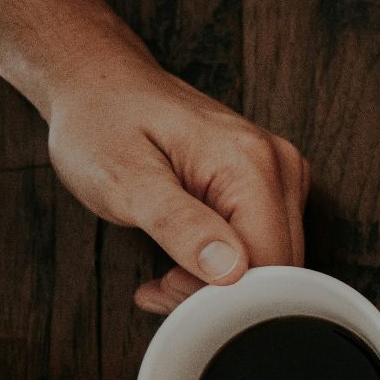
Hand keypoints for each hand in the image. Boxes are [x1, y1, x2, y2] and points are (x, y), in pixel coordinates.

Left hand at [43, 59, 308, 313]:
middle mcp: (279, 165)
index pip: (268, 263)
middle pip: (278, 266)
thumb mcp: (124, 178)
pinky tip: (186, 257)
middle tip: (161, 285)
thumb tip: (228, 270)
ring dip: (221, 283)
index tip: (167, 289)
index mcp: (251, 163)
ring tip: (167, 271)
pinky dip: (227, 266)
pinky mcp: (271, 184)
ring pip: (274, 262)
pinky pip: (265, 244)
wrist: (100, 85)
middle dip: (220, 293)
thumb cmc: (102, 124)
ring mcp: (280, 173)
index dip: (222, 295)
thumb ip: (178, 224)